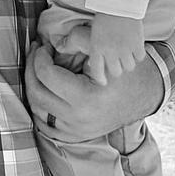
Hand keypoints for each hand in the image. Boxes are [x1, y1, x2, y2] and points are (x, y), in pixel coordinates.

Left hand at [25, 41, 164, 142]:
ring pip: (37, 109)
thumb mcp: (105, 51)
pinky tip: (42, 90)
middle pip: (37, 92)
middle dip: (30, 69)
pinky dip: (38, 107)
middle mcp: (78, 119)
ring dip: (32, 86)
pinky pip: (44, 125)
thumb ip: (78, 39)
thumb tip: (52, 41)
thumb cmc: (123, 71)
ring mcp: (76, 131)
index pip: (46, 75)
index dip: (40, 57)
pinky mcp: (75, 136)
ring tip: (36, 68)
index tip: (44, 46)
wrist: (143, 95)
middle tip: (35, 53)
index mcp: (86, 98)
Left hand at [86, 13, 146, 85]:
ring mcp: (124, 49)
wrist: (118, 3)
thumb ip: (97, 49)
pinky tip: (135, 47)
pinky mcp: (137, 44)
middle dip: (117, 68)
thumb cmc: (104, 16)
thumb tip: (95, 63)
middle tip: (118, 62)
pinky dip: (138, 54)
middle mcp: (110, 52)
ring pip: (129, 67)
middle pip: (116, 72)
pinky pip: (139, 57)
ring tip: (127, 54)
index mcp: (97, 48)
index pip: (98, 72)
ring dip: (128, 62)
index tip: (104, 81)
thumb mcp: (95, 34)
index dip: (101, 79)